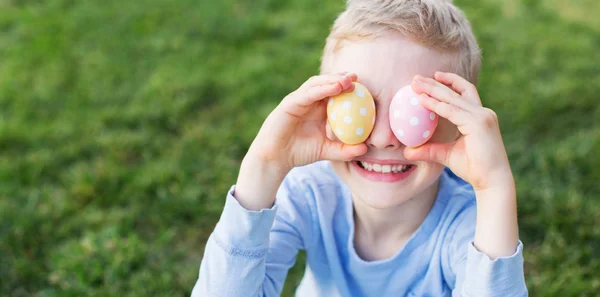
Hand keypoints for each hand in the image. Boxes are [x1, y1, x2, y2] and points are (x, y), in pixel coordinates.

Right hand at [247, 72, 367, 172]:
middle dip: (342, 78)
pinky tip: (335, 87)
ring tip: (348, 79)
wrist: (276, 158)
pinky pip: (308, 93)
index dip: (349, 87)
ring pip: (317, 84)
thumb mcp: (328, 151)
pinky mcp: (290, 103)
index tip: (366, 87)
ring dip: (333, 79)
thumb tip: (366, 148)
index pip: (335, 92)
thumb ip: (346, 150)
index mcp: (319, 108)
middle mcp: (310, 101)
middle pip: (327, 83)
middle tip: (357, 77)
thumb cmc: (301, 152)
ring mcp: (300, 100)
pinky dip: (322, 88)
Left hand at [406, 72, 512, 190]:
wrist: (492, 181)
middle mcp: (483, 113)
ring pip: (453, 98)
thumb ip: (429, 149)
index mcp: (479, 116)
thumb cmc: (473, 168)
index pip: (463, 93)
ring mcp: (482, 116)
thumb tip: (407, 151)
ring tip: (415, 84)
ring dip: (432, 89)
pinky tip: (422, 100)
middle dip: (435, 82)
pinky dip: (436, 105)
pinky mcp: (478, 123)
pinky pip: (452, 111)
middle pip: (456, 90)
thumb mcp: (446, 155)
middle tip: (416, 78)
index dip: (448, 83)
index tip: (431, 77)